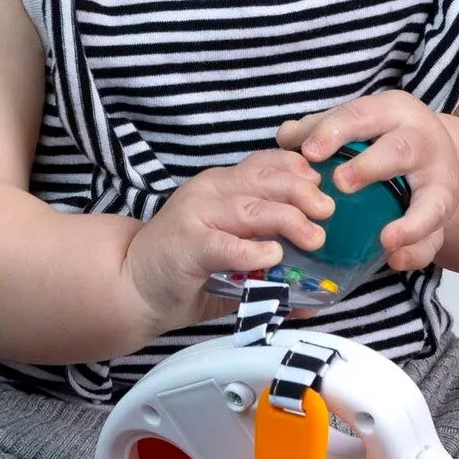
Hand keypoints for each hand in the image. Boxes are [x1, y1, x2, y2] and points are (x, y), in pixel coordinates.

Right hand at [124, 150, 331, 330]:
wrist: (130, 285)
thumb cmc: (183, 269)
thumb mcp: (231, 256)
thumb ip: (267, 266)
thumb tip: (314, 295)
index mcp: (222, 183)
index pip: (265, 163)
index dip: (297, 169)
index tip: (322, 183)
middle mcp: (210, 190)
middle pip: (265, 181)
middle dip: (302, 193)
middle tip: (328, 210)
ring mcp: (197, 215)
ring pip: (251, 208)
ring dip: (288, 220)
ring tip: (314, 237)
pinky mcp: (188, 245)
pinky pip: (226, 245)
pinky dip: (252, 250)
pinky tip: (272, 257)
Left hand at [279, 93, 458, 272]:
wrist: (437, 153)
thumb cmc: (383, 136)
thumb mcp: (359, 122)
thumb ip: (320, 128)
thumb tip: (287, 137)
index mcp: (394, 113)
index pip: (362, 116)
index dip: (335, 132)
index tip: (309, 152)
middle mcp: (422, 143)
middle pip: (401, 151)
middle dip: (372, 167)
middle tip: (340, 183)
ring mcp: (439, 181)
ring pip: (433, 201)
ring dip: (410, 223)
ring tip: (385, 239)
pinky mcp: (443, 215)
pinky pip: (435, 237)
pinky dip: (416, 251)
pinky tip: (394, 260)